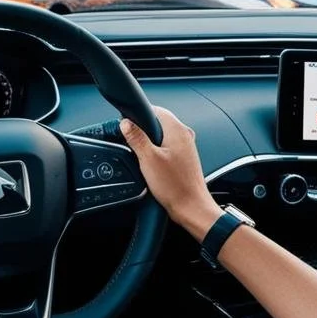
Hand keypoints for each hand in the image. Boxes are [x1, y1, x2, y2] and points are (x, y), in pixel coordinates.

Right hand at [120, 106, 221, 239]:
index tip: (129, 126)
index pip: (156, 109)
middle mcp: (184, 135)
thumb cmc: (175, 186)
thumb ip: (136, 138)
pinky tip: (154, 167)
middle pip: (157, 123)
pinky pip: (167, 148)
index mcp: (177, 130)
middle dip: (144, 132)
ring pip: (162, 136)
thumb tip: (126, 123)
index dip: (139, 116)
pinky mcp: (184, 158)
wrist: (191, 208)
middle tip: (135, 147)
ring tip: (146, 160)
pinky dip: (158, 154)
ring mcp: (186, 147)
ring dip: (150, 144)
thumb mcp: (148, 159)